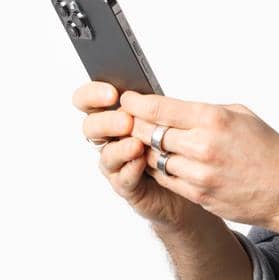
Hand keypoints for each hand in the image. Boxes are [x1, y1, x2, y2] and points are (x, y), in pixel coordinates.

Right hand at [73, 81, 203, 232]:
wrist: (190, 175)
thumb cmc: (174, 139)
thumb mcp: (166, 115)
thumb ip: (152, 106)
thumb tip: (145, 94)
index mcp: (112, 114)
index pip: (88, 100)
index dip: (92, 95)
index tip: (112, 93)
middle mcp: (108, 138)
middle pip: (91, 127)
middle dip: (107, 122)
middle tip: (127, 121)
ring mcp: (115, 163)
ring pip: (106, 154)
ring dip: (121, 148)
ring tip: (136, 144)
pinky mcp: (127, 185)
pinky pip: (123, 178)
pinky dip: (131, 169)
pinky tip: (141, 162)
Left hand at [117, 90, 278, 230]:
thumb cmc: (267, 151)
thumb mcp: (241, 115)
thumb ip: (205, 110)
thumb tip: (174, 107)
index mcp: (214, 119)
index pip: (160, 108)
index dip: (136, 103)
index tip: (127, 99)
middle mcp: (203, 146)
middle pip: (149, 132)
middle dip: (135, 125)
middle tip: (128, 120)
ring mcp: (199, 174)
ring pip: (153, 157)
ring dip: (145, 149)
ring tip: (144, 141)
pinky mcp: (197, 195)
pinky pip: (164, 179)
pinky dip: (159, 169)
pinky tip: (161, 161)